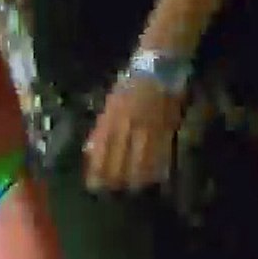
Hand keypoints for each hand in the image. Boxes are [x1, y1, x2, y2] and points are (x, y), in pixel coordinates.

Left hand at [84, 74, 186, 191]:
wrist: (157, 66)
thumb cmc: (131, 83)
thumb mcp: (111, 103)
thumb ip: (102, 127)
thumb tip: (91, 150)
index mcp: (110, 118)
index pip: (101, 150)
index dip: (97, 169)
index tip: (94, 185)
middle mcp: (126, 125)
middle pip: (119, 159)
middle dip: (115, 178)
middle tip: (114, 192)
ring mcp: (148, 127)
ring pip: (140, 160)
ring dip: (136, 177)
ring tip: (134, 190)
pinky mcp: (166, 128)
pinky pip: (161, 153)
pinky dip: (157, 167)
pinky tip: (155, 179)